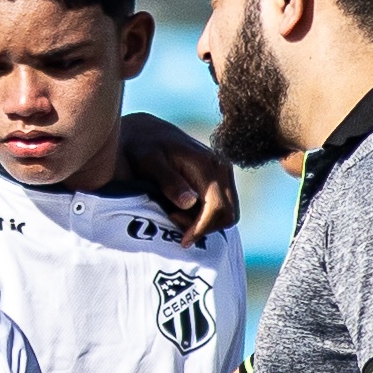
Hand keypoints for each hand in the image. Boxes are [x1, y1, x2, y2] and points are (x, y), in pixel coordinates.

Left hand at [113, 114, 239, 240]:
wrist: (145, 131)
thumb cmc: (142, 147)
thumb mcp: (148, 161)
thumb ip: (168, 181)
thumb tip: (189, 202)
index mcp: (207, 164)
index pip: (218, 208)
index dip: (202, 229)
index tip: (183, 241)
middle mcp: (221, 167)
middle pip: (229, 214)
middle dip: (204, 227)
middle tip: (173, 222)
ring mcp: (222, 172)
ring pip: (228, 212)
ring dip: (203, 223)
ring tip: (173, 214)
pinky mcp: (218, 178)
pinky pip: (221, 206)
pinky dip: (204, 216)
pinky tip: (179, 210)